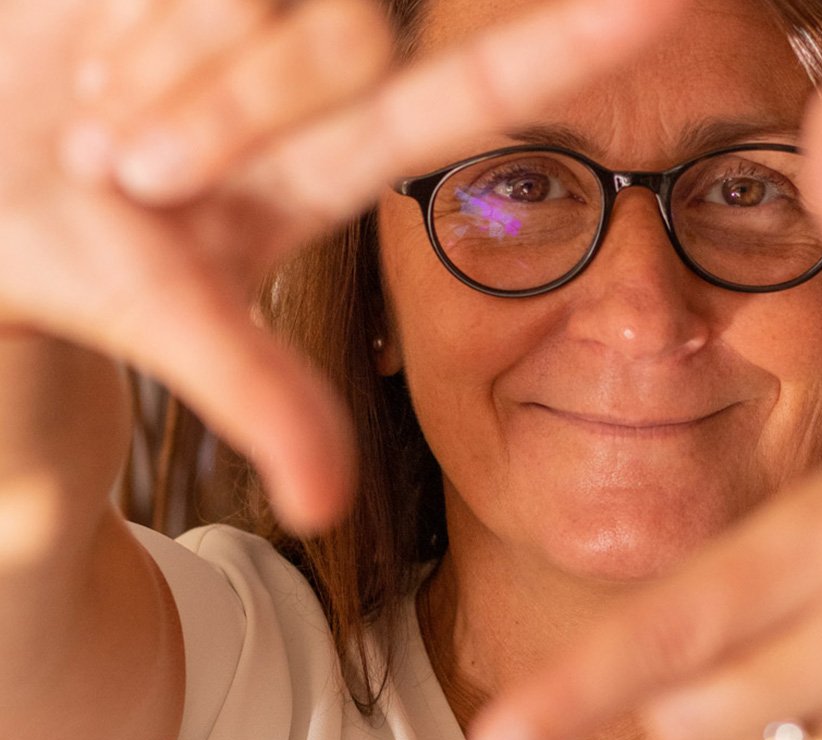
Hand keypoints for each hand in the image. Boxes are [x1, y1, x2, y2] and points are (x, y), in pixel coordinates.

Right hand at [0, 0, 683, 529]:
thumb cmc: (62, 261)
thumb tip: (325, 505)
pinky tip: (92, 47)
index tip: (657, 5)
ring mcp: (245, 13)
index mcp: (329, 159)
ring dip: (156, 61)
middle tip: (120, 160)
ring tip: (92, 117)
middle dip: (216, 103)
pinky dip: (134, 13)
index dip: (557, 53)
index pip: (462, 98)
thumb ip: (250, 388)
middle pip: (336, 38)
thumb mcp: (159, 317)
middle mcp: (306, 75)